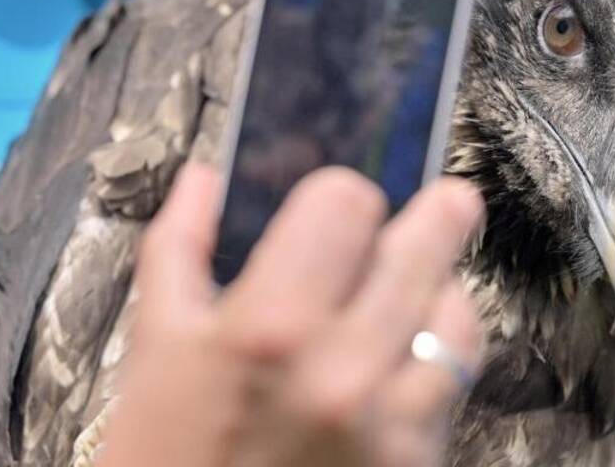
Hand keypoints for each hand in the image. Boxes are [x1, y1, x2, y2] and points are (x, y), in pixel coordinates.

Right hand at [96, 163, 483, 466]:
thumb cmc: (166, 460)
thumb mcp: (154, 350)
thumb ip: (179, 246)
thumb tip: (206, 176)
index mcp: (268, 327)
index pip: (349, 201)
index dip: (343, 195)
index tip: (339, 210)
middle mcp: (344, 367)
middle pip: (430, 238)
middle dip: (432, 213)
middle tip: (437, 204)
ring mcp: (393, 419)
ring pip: (458, 305)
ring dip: (439, 288)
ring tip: (410, 293)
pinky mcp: (420, 457)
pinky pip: (460, 374)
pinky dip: (443, 348)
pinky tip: (408, 351)